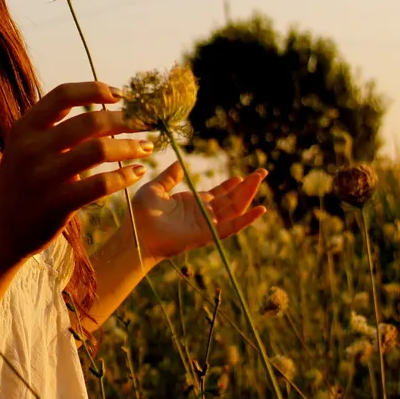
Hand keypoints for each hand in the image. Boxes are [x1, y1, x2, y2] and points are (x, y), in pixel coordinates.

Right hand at [0, 81, 152, 262]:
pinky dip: (124, 176)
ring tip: (147, 148)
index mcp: (25, 128)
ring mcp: (44, 176)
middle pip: (90, 122)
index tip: (121, 95)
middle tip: (145, 123)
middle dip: (125, 119)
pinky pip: (101, 184)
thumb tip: (102, 109)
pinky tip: (136, 173)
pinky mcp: (57, 203)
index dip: (96, 89)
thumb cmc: (21, 186)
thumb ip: (54, 129)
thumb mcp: (25, 149)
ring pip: (100, 150)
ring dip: (130, 146)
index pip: (64, 95)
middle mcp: (32, 148)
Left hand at [129, 162, 268, 263]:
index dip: (231, 185)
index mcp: (192, 203)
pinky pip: (232, 227)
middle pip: (231, 199)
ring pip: (234, 209)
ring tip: (260, 179)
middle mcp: (203, 214)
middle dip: (246, 186)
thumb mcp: (155, 189)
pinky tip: (260, 209)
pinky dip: (247, 219)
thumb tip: (178, 163)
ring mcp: (207, 224)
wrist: (137, 234)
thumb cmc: (141, 214)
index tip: (241, 175)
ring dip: (248, 195)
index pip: (218, 194)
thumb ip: (169, 177)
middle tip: (262, 172)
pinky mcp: (208, 235)